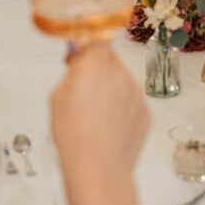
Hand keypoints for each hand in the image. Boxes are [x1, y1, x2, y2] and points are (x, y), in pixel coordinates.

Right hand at [51, 42, 149, 183]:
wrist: (99, 167)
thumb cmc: (74, 135)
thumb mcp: (57, 97)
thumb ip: (72, 73)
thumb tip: (78, 62)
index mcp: (95, 65)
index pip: (99, 36)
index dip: (92, 40)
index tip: (85, 47)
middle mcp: (120, 73)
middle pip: (110, 61)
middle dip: (98, 70)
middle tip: (84, 91)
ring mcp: (137, 92)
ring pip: (122, 82)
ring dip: (111, 91)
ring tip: (96, 117)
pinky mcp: (146, 111)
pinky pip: (132, 102)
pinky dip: (122, 110)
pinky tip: (109, 127)